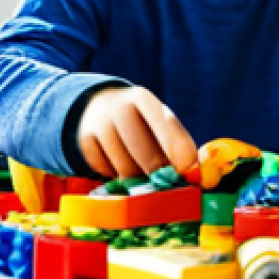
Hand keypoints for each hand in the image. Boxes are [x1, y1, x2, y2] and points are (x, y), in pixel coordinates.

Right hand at [77, 86, 198, 180]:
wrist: (99, 106)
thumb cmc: (141, 121)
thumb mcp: (158, 121)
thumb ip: (176, 143)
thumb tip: (193, 172)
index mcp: (144, 98)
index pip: (165, 124)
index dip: (178, 149)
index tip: (187, 169)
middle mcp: (119, 108)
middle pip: (143, 151)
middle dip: (156, 170)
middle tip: (164, 180)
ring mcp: (99, 124)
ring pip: (124, 168)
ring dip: (137, 177)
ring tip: (141, 169)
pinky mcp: (85, 141)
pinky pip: (106, 172)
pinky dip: (116, 175)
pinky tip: (119, 163)